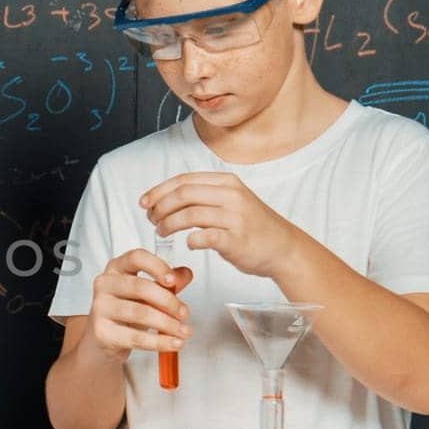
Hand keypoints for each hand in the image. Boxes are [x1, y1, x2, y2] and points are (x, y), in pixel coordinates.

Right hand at [83, 250, 193, 359]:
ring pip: (139, 314)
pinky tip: (172, 343)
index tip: (173, 281)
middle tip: (184, 313)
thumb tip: (185, 275)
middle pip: (140, 287)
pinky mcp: (102, 332)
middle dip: (168, 301)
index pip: (137, 258)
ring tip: (183, 331)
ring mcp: (100, 308)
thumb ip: (168, 282)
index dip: (157, 267)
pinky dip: (159, 342)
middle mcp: (105, 284)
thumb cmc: (127, 310)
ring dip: (167, 324)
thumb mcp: (149, 292)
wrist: (105, 338)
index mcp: (117, 267)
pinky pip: (135, 337)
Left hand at [141, 172, 303, 277]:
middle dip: (160, 207)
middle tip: (152, 220)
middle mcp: (231, 195)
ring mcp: (235, 217)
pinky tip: (188, 244)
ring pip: (189, 215)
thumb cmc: (251, 226)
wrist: (284, 248)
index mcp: (226, 182)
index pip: (183, 180)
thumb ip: (204, 195)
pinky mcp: (236, 239)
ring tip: (162, 232)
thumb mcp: (230, 200)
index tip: (144, 202)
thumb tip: (166, 196)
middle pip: (183, 194)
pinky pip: (204, 237)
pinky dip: (190, 241)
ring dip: (169, 224)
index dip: (158, 190)